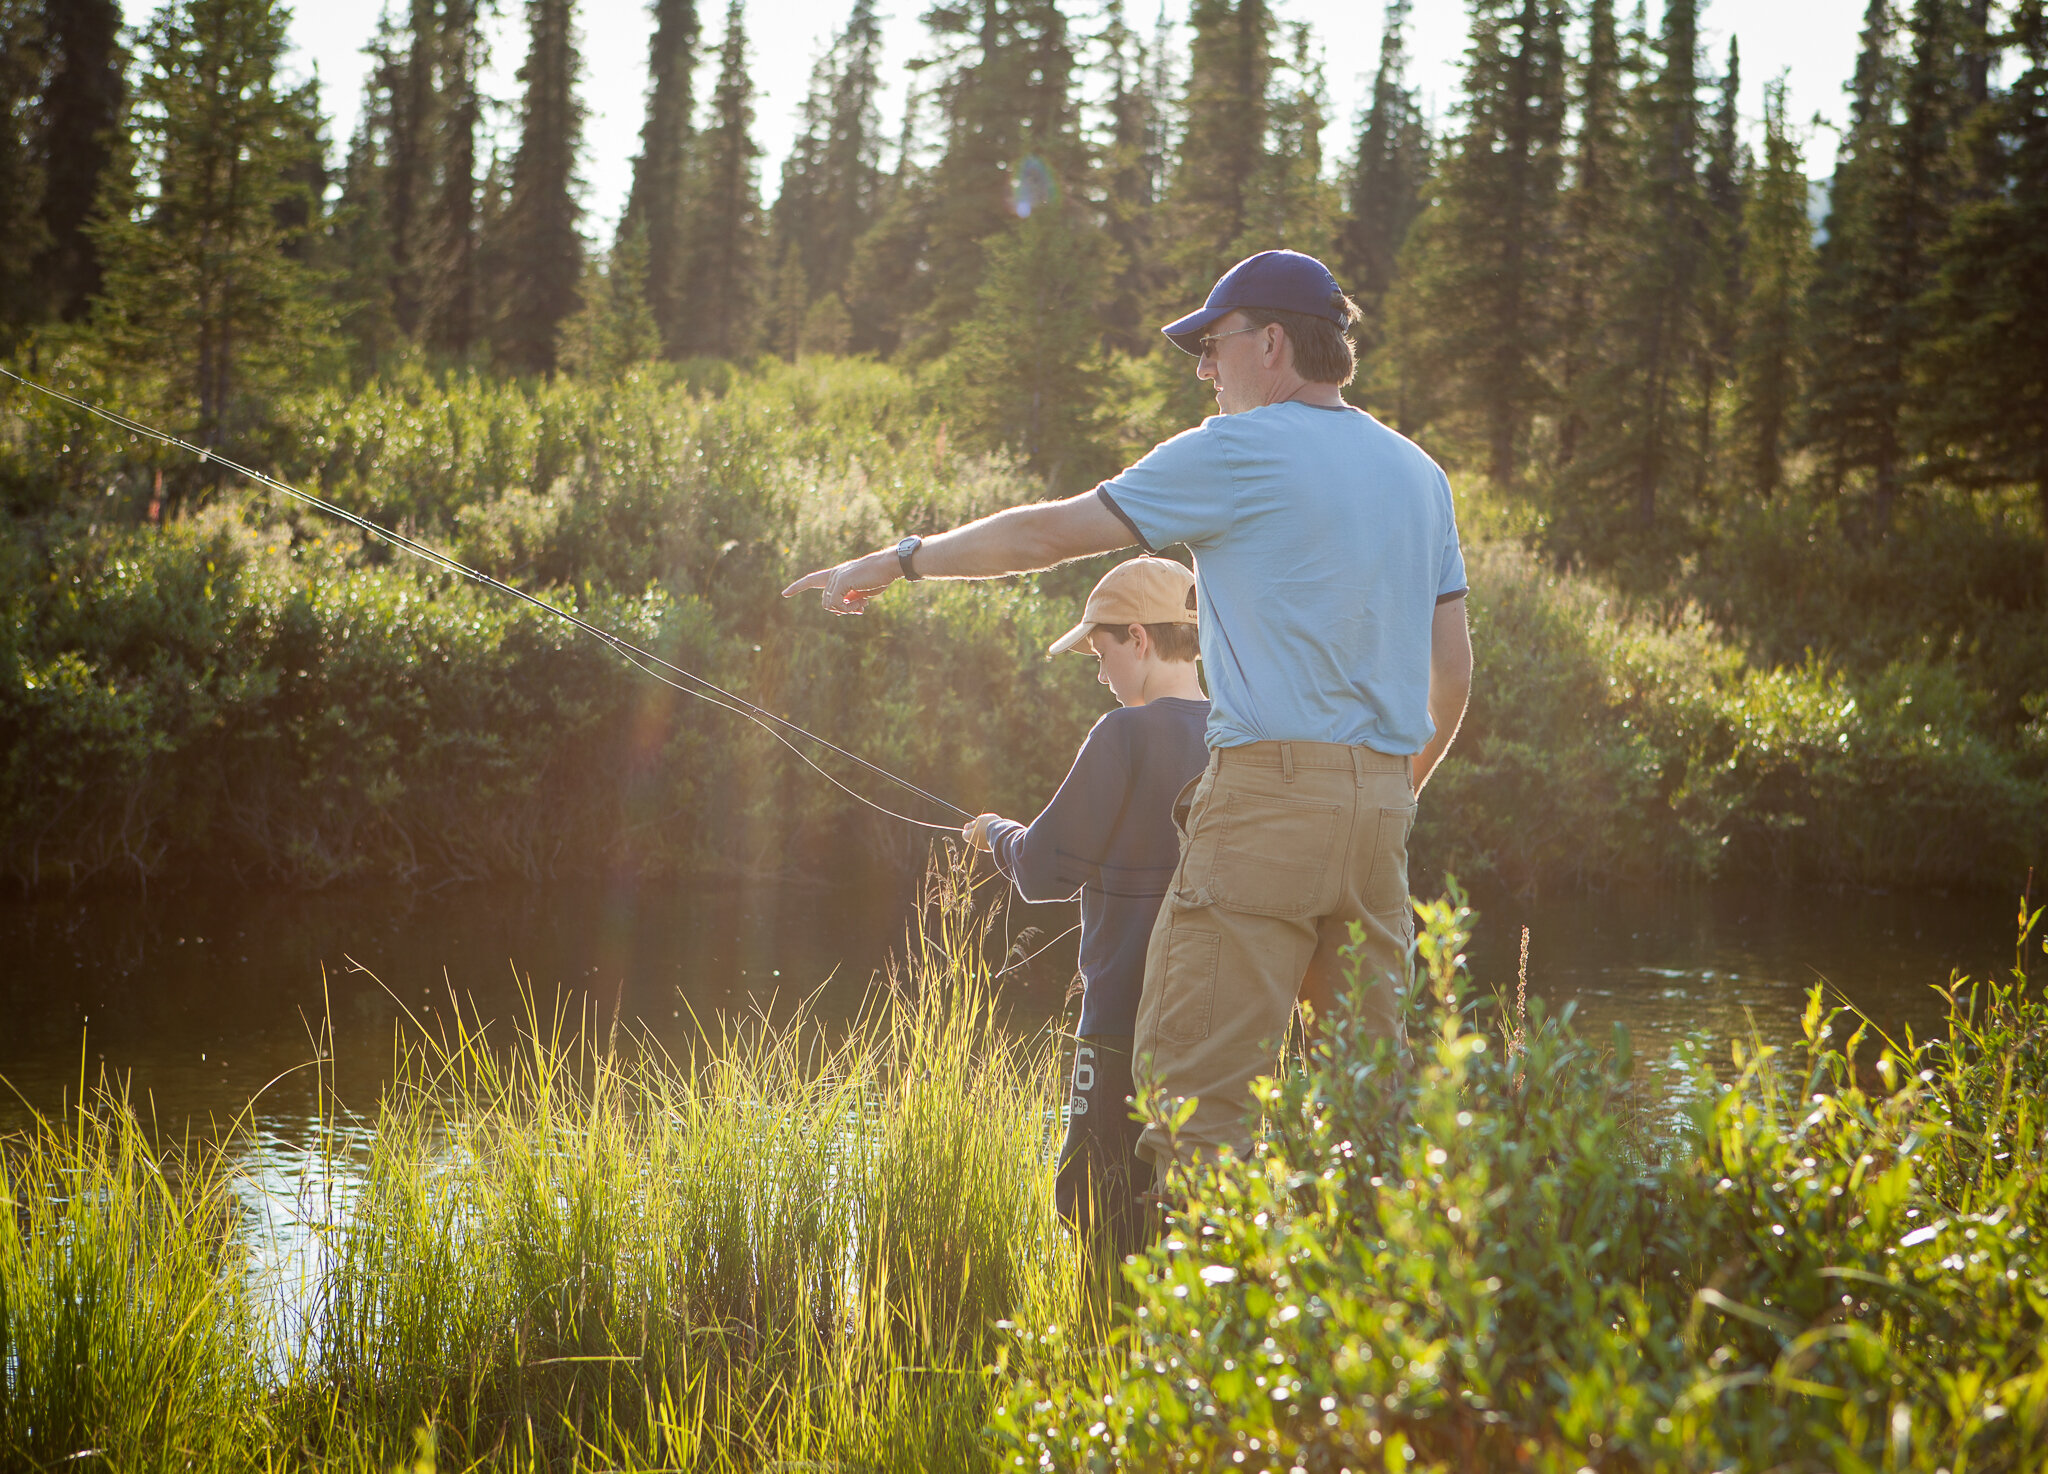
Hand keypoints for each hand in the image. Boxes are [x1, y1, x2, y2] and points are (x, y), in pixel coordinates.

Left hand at [781, 548, 901, 614]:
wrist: (889, 565)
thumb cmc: (879, 577)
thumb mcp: (862, 592)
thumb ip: (850, 599)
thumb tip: (842, 609)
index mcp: (836, 575)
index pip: (811, 580)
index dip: (798, 587)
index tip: (784, 594)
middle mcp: (833, 575)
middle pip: (826, 603)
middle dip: (842, 610)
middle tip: (860, 609)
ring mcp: (836, 577)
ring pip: (830, 605)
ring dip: (847, 610)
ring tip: (863, 604)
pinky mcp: (841, 581)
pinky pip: (837, 604)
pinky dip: (849, 609)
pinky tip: (862, 603)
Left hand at [963, 813, 1000, 850]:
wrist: (1002, 833)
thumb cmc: (989, 824)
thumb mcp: (980, 819)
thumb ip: (972, 823)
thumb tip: (967, 826)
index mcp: (970, 837)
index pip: (965, 834)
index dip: (967, 829)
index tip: (971, 824)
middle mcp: (976, 844)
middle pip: (973, 838)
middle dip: (976, 832)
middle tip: (982, 824)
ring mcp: (984, 848)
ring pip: (982, 841)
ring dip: (984, 835)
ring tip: (991, 828)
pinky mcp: (992, 849)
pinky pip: (989, 843)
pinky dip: (991, 839)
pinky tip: (996, 833)